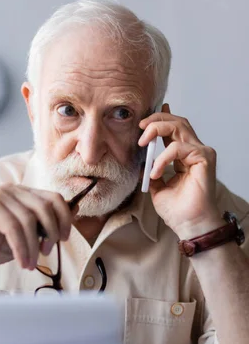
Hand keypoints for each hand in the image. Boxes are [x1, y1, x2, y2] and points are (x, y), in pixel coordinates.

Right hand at [0, 184, 72, 280]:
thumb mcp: (30, 235)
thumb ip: (48, 223)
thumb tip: (76, 209)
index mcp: (21, 192)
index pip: (53, 198)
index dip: (64, 218)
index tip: (64, 238)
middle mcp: (9, 189)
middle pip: (44, 206)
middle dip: (51, 232)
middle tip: (46, 252)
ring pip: (28, 220)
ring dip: (34, 246)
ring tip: (32, 263)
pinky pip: (13, 228)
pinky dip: (22, 248)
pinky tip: (23, 262)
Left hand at [138, 103, 220, 239]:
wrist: (189, 224)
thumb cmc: (177, 210)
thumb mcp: (157, 187)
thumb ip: (151, 171)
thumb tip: (141, 162)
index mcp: (184, 155)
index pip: (174, 128)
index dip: (161, 118)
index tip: (144, 120)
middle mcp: (195, 150)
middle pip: (177, 121)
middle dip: (156, 120)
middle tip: (140, 127)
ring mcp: (201, 153)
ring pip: (179, 126)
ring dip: (157, 130)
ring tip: (143, 143)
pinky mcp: (204, 158)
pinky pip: (178, 148)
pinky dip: (162, 158)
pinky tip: (156, 172)